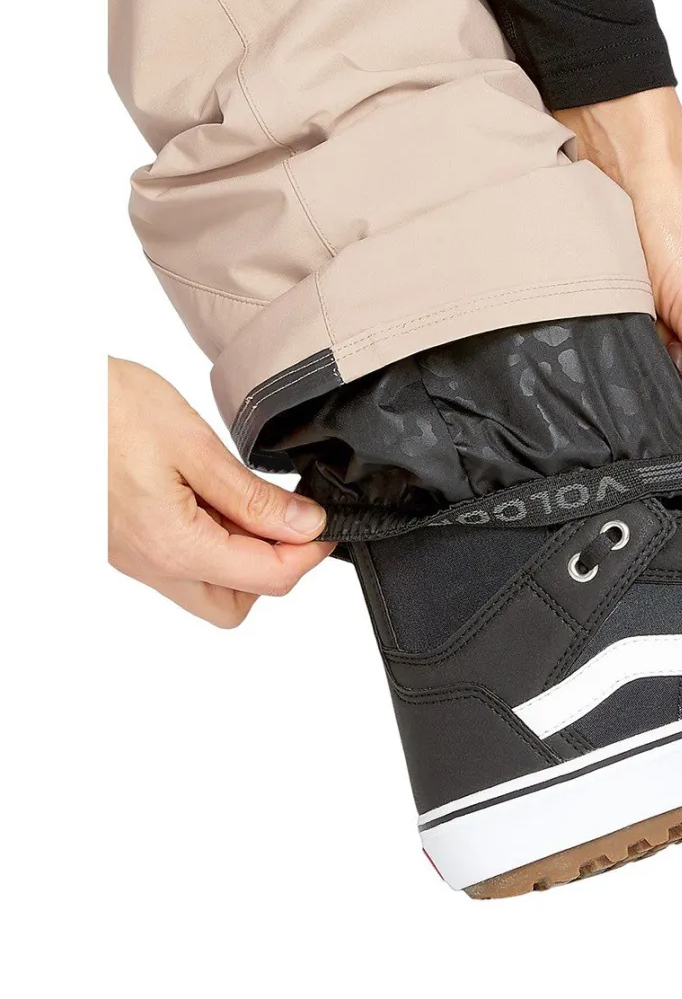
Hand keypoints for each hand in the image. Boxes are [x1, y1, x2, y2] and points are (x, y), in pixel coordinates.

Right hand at [108, 358, 334, 626]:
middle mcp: (150, 565)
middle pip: (234, 604)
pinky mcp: (124, 542)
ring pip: (205, 587)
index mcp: (174, 547)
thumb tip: (306, 525)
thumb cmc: (103, 408)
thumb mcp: (193, 444)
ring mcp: (133, 558)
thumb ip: (253, 496)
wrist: (39, 395)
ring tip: (240, 496)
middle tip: (284, 515)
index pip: (270, 579)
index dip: (310, 551)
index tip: (324, 519)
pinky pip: (179, 561)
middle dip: (272, 568)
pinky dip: (208, 538)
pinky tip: (210, 493)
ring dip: (239, 554)